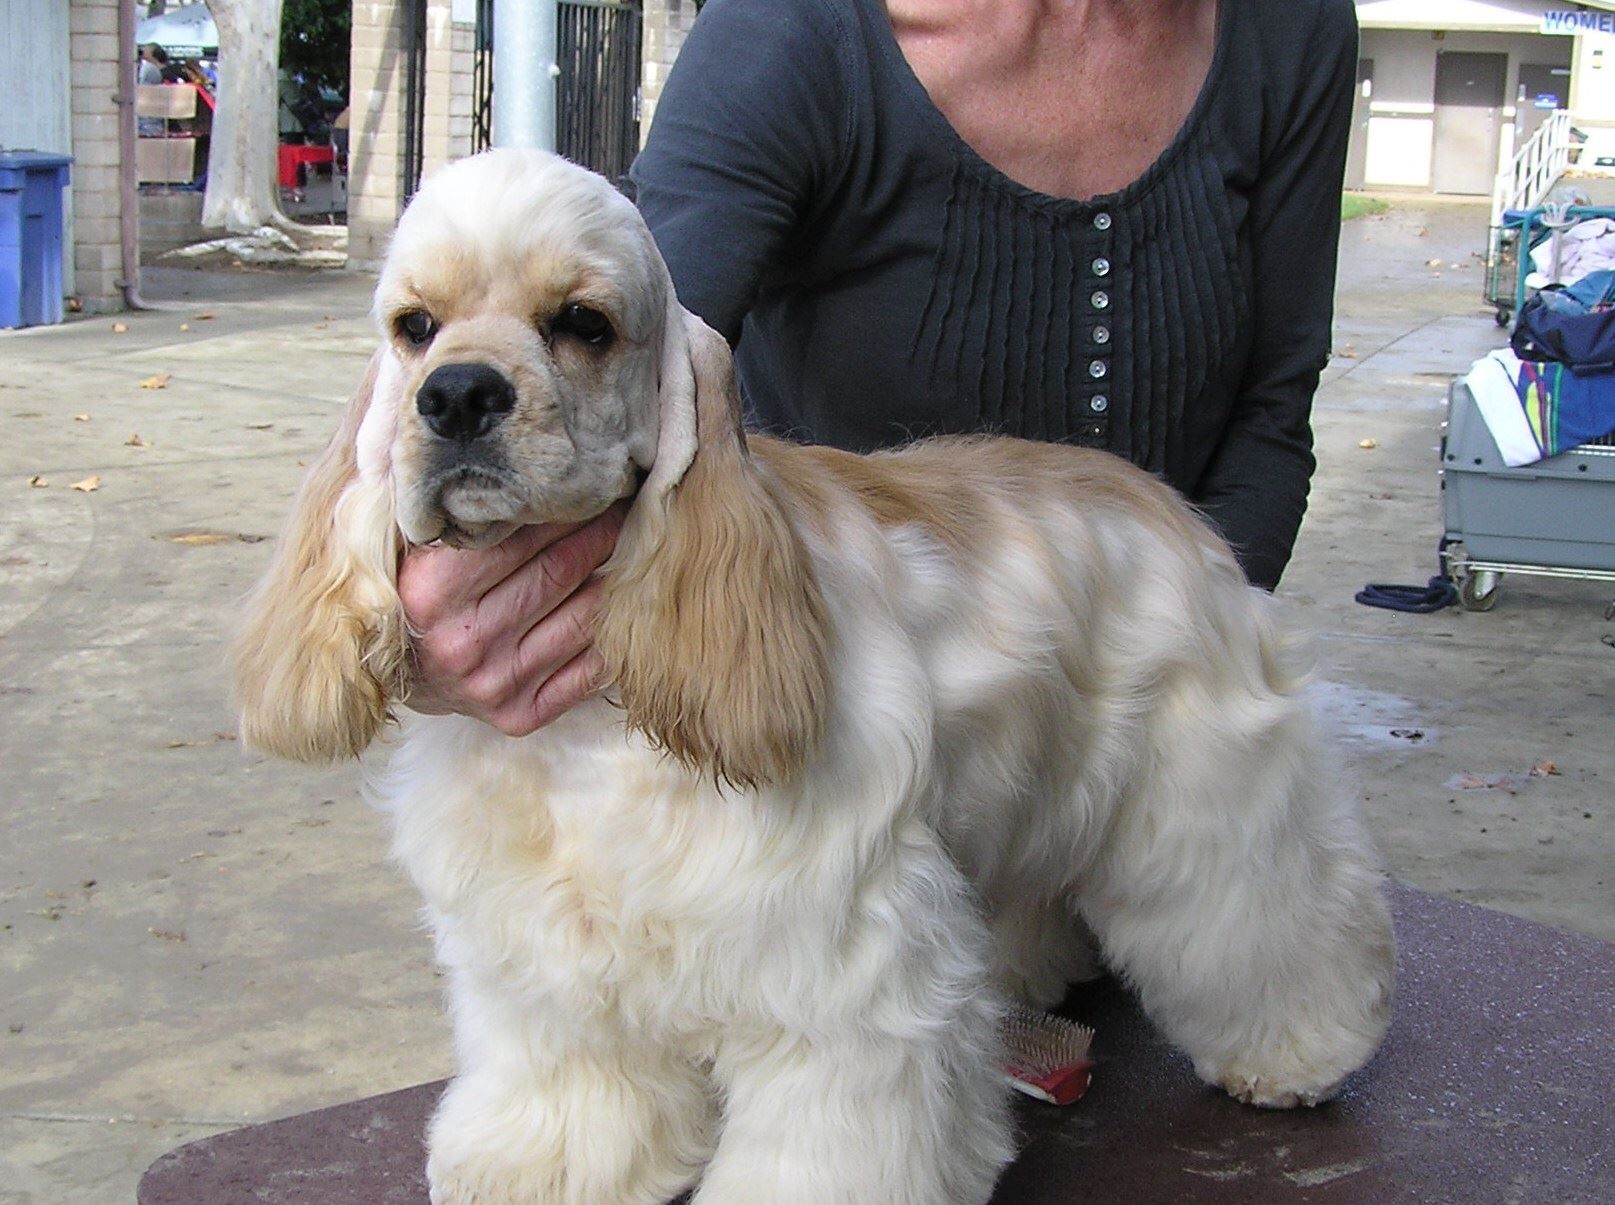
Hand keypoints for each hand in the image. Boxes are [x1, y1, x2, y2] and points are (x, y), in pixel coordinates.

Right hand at [397, 505, 626, 735]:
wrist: (393, 674)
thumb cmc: (411, 595)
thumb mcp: (410, 549)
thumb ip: (450, 513)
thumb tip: (511, 466)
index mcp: (432, 593)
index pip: (520, 539)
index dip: (565, 509)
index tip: (593, 487)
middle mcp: (464, 642)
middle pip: (559, 573)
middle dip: (601, 534)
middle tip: (627, 508)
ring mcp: (495, 683)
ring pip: (581, 619)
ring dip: (616, 578)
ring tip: (635, 548)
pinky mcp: (519, 715)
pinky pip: (587, 671)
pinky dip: (612, 636)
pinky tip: (627, 606)